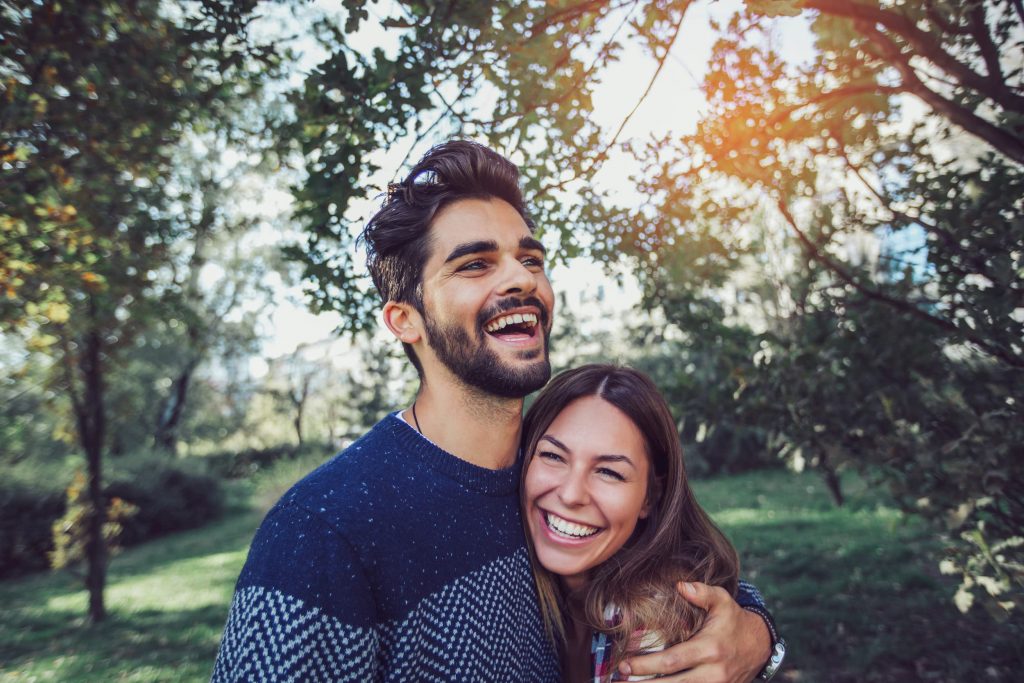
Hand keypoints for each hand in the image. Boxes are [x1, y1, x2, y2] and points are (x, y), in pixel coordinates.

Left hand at [618, 581, 770, 682]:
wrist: (759, 646)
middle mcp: (713, 673)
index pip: (672, 661)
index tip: (624, 663)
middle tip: (619, 679)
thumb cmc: (733, 621)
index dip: (646, 665)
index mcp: (710, 649)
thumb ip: (702, 592)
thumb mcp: (723, 600)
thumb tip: (680, 585)